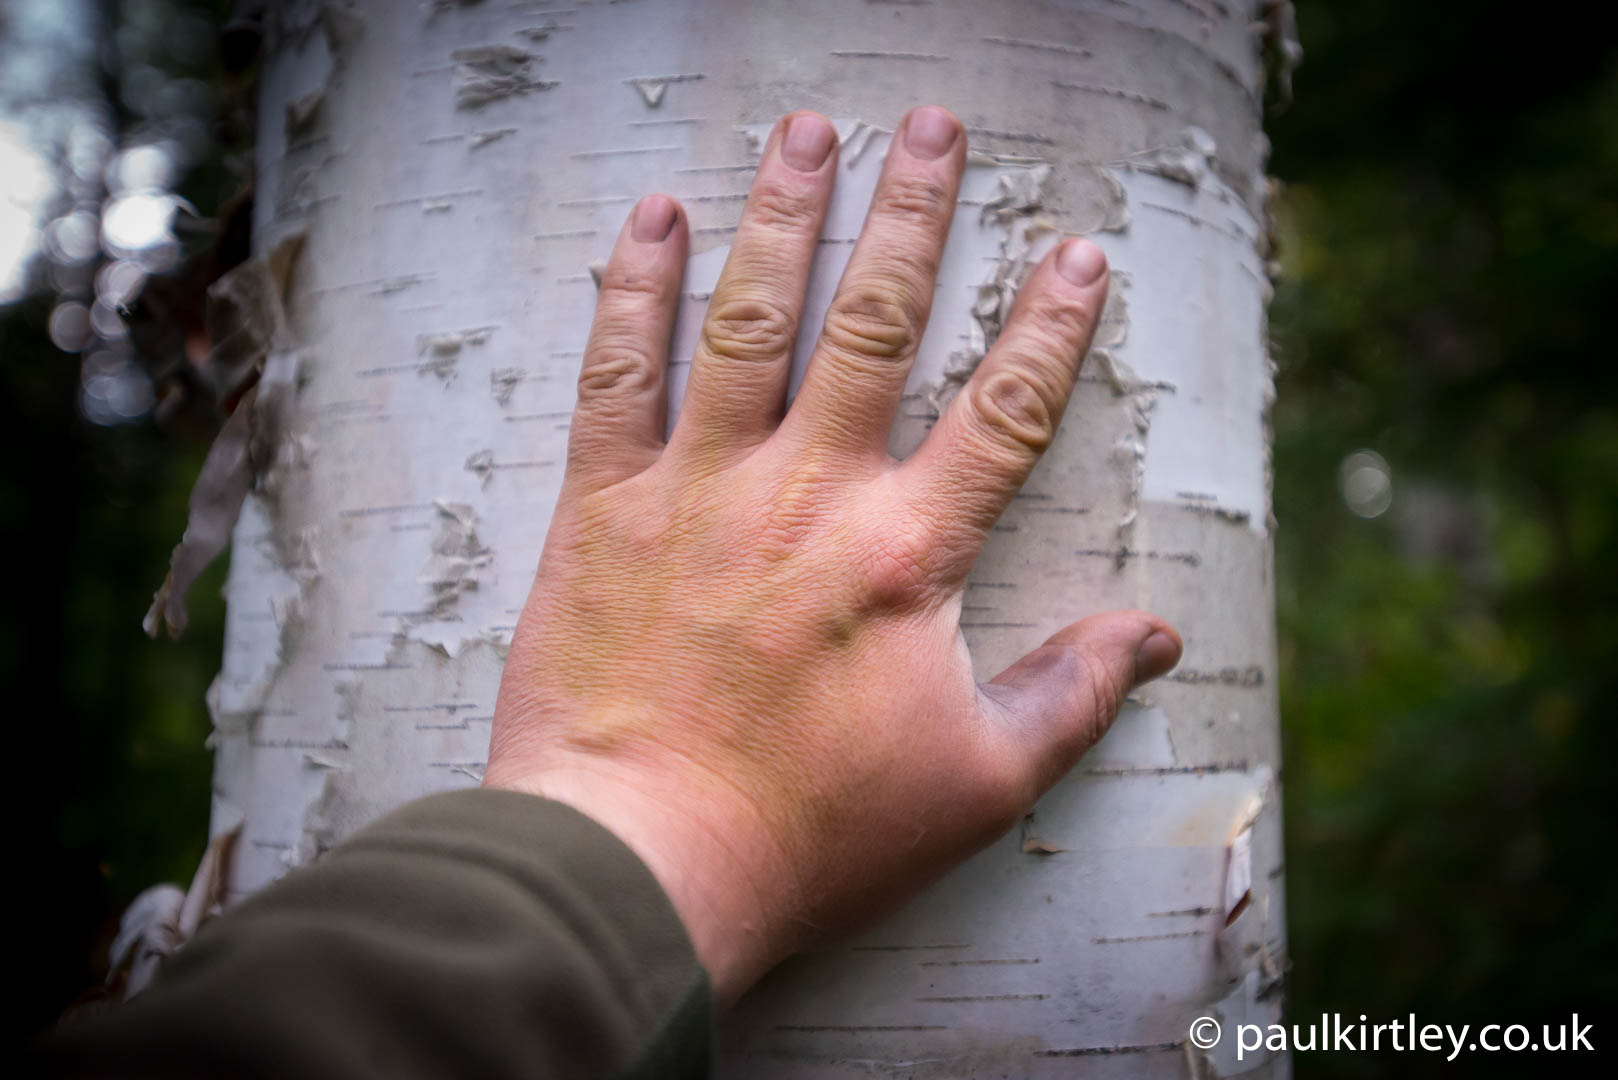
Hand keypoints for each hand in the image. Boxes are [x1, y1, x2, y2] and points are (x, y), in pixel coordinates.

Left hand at [484, 106, 1181, 1003]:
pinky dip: (634, 290)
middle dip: (913, 214)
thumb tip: (1157, 635)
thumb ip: (1074, 695)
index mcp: (906, 552)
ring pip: (750, 320)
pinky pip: (617, 373)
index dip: (1051, 326)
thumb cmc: (814, 833)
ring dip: (784, 215)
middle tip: (934, 126)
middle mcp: (807, 492)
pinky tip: (651, 220)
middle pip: (873, 322)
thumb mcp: (977, 783)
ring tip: (810, 131)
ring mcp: (699, 487)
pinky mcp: (605, 507)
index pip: (1003, 409)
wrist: (643, 859)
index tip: (1078, 253)